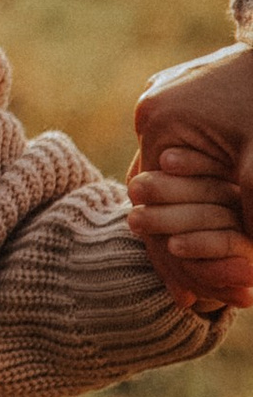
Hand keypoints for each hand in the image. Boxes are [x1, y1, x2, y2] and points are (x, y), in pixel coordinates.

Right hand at [129, 45, 252, 313]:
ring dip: (194, 217)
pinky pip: (189, 153)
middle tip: (200, 297)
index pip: (153, 204)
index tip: (191, 301)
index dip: (173, 258)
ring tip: (218, 267)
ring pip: (175, 175)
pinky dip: (204, 186)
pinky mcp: (189, 95)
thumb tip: (245, 267)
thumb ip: (247, 220)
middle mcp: (153, 107)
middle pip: (160, 193)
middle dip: (183, 244)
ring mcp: (168, 96)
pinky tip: (223, 219)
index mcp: (159, 122)